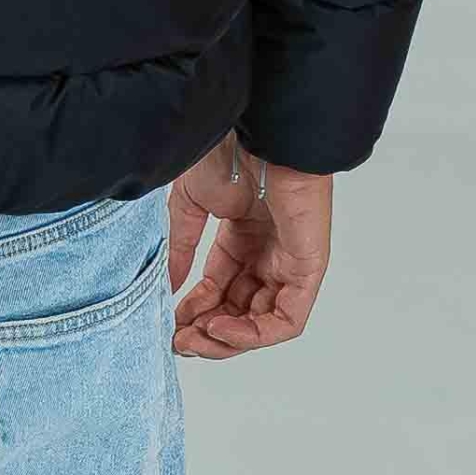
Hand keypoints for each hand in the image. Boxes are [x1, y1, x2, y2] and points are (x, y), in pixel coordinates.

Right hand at [167, 132, 330, 356]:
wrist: (255, 133)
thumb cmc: (227, 154)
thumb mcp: (191, 206)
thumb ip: (182, 248)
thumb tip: (168, 287)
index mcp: (242, 239)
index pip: (221, 290)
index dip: (196, 311)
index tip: (171, 324)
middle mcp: (268, 255)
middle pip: (240, 312)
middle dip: (209, 332)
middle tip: (181, 340)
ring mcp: (289, 263)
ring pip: (262, 323)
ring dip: (228, 339)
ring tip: (197, 336)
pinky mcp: (308, 270)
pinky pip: (286, 319)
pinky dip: (254, 333)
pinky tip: (222, 327)